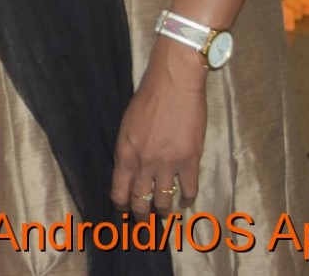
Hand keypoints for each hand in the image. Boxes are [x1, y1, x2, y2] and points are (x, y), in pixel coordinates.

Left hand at [110, 38, 207, 213]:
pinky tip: (186, 200)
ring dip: (164, 210)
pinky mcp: (190, 161)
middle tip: (144, 224)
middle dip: (141, 216)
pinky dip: (187, 198)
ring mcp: (167, 164)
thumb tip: (129, 170)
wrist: (173, 84)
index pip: (118, 191)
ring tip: (165, 214)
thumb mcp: (127, 126)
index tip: (124, 210)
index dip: (121, 205)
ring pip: (164, 200)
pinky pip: (189, 190)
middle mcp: (143, 163)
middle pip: (140, 201)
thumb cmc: (148, 99)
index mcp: (124, 153)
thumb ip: (128, 150)